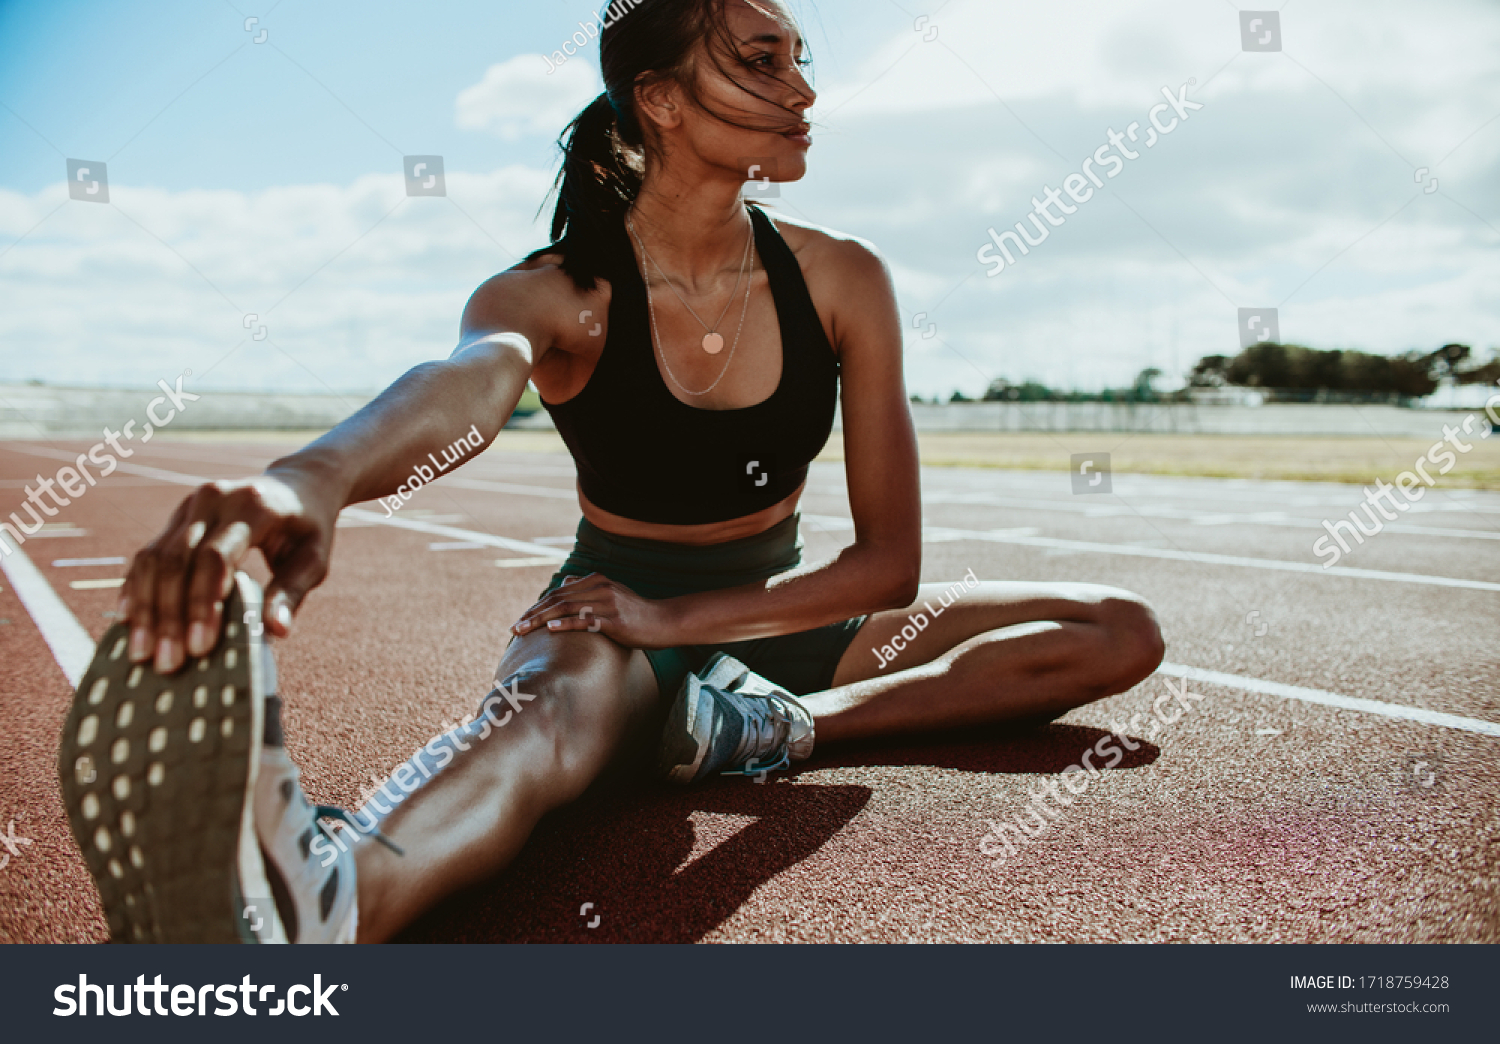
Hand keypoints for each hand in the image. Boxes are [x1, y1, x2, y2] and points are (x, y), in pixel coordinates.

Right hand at [119, 470, 338, 672]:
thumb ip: (291, 593)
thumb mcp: (314, 559)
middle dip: (169, 615)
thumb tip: (274, 632)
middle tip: (166, 663)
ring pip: (154, 557)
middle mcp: (214, 499)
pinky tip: (130, 622)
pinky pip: (148, 554)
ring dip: (146, 608)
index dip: (202, 602)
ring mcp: (190, 505)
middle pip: (178, 559)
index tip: (199, 647)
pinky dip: (137, 588)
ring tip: (143, 653)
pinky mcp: (176, 517)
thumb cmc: (308, 528)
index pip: (216, 556)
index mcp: (253, 506)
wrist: (297, 484)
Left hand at [511, 574, 678, 648]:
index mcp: (596, 580)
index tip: (521, 620)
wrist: (665, 621)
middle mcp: (599, 587)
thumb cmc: (637, 613)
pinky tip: (550, 631)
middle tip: (514, 628)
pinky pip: (585, 621)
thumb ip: (589, 589)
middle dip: (533, 614)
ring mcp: (607, 602)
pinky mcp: (614, 619)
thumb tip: (566, 582)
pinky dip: (565, 625)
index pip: (559, 593)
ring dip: (540, 620)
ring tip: (522, 631)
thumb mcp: (612, 594)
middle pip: (558, 599)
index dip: (537, 606)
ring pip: (565, 609)